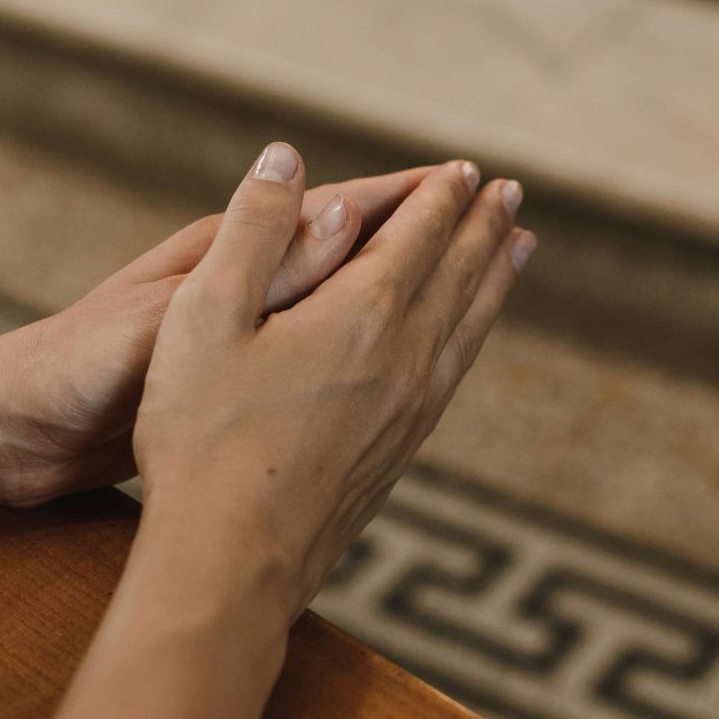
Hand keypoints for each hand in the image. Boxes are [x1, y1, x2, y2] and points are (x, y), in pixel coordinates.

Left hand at [0, 165, 438, 504]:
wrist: (16, 431)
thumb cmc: (80, 371)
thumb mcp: (175, 318)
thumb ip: (253, 270)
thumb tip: (340, 203)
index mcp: (223, 261)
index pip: (332, 214)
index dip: (402, 202)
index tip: (470, 186)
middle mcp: (232, 289)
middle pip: (344, 251)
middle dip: (414, 238)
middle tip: (489, 223)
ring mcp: (229, 337)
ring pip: (334, 306)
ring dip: (392, 293)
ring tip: (454, 288)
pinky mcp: (220, 386)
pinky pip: (308, 357)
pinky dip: (353, 350)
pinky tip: (378, 367)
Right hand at [134, 143, 533, 617]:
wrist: (230, 561)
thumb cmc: (203, 437)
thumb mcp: (204, 315)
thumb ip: (250, 230)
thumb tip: (283, 157)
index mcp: (361, 314)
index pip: (418, 235)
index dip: (439, 196)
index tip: (462, 169)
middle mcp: (404, 359)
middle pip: (460, 277)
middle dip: (483, 228)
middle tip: (507, 194)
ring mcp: (409, 414)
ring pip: (469, 329)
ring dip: (493, 281)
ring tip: (515, 251)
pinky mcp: (398, 458)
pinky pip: (453, 378)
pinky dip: (472, 339)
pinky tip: (463, 344)